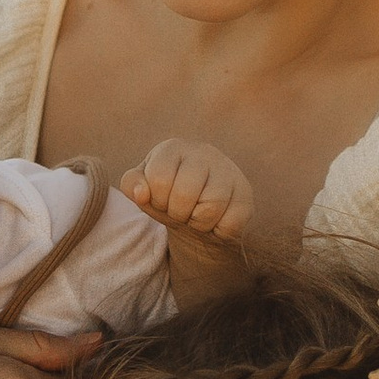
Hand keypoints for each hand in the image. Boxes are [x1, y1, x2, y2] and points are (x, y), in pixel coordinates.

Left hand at [123, 142, 254, 247]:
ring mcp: (229, 171)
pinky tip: (216, 221)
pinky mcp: (246, 194)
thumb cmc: (167, 196)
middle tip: (181, 211)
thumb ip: (132, 185)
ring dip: (198, 224)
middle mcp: (204, 152)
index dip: (157, 200)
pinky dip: (218, 231)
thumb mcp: (143, 189)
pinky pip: (231, 223)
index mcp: (173, 147)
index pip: (159, 179)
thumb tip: (143, 194)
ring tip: (197, 216)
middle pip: (184, 195)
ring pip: (210, 209)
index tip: (163, 200)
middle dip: (177, 213)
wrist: (199, 213)